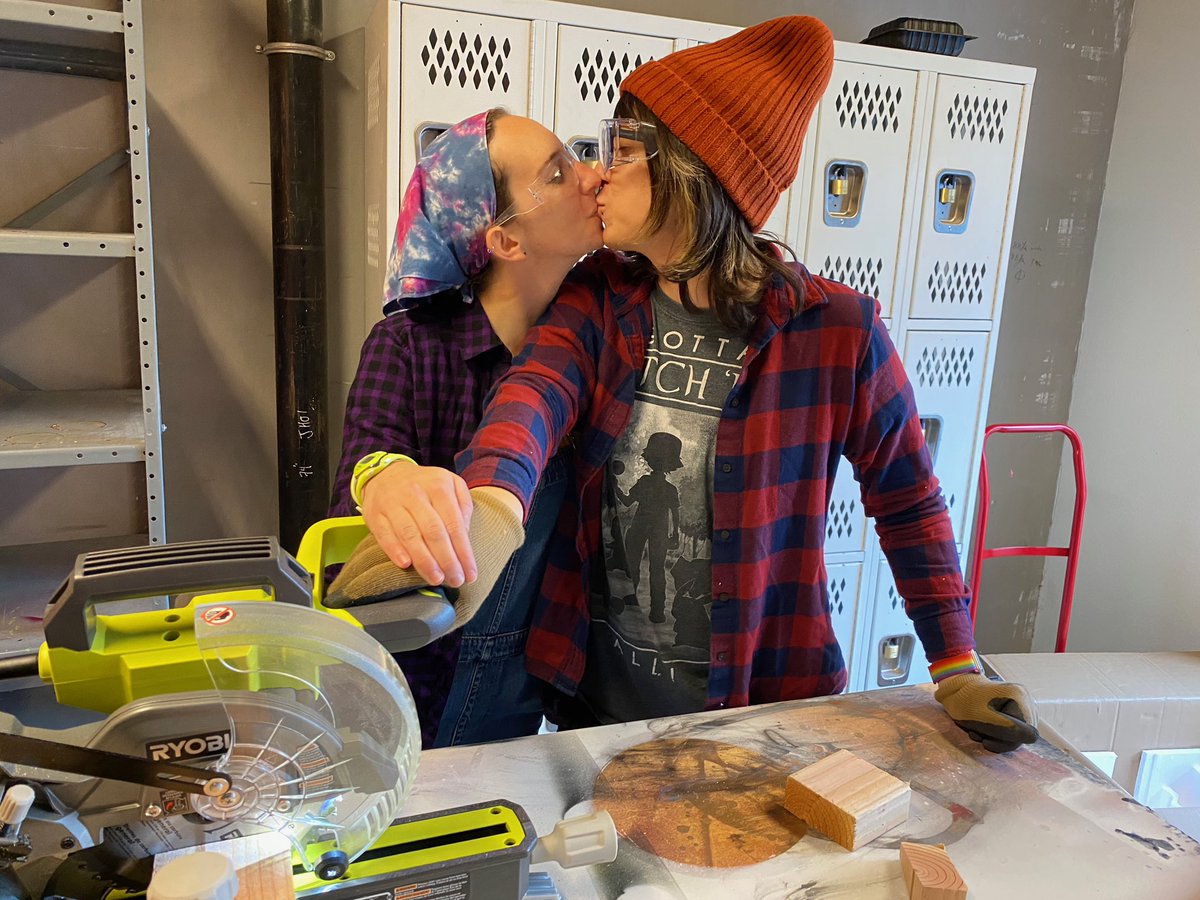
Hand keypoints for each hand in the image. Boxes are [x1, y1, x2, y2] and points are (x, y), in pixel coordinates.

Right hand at [360, 460, 474, 585]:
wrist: (387, 475)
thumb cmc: (426, 486)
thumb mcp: (451, 484)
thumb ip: (463, 505)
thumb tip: (465, 534)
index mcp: (439, 486)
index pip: (454, 523)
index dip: (463, 551)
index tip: (470, 573)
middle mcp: (416, 493)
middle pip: (433, 531)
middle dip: (447, 559)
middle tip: (455, 579)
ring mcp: (393, 503)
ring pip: (410, 535)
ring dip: (424, 560)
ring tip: (436, 578)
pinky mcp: (375, 514)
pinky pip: (385, 534)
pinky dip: (395, 550)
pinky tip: (406, 565)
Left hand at [934, 672, 1039, 752]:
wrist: (954, 688)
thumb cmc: (964, 701)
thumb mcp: (982, 718)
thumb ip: (1007, 728)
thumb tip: (1033, 738)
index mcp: (1019, 696)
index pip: (1024, 733)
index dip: (1005, 741)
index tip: (984, 739)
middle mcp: (1026, 699)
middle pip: (1021, 734)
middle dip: (997, 739)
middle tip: (976, 734)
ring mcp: (1023, 704)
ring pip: (1016, 734)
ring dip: (994, 737)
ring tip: (976, 730)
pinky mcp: (1018, 710)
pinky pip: (1012, 730)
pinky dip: (995, 733)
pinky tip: (981, 728)